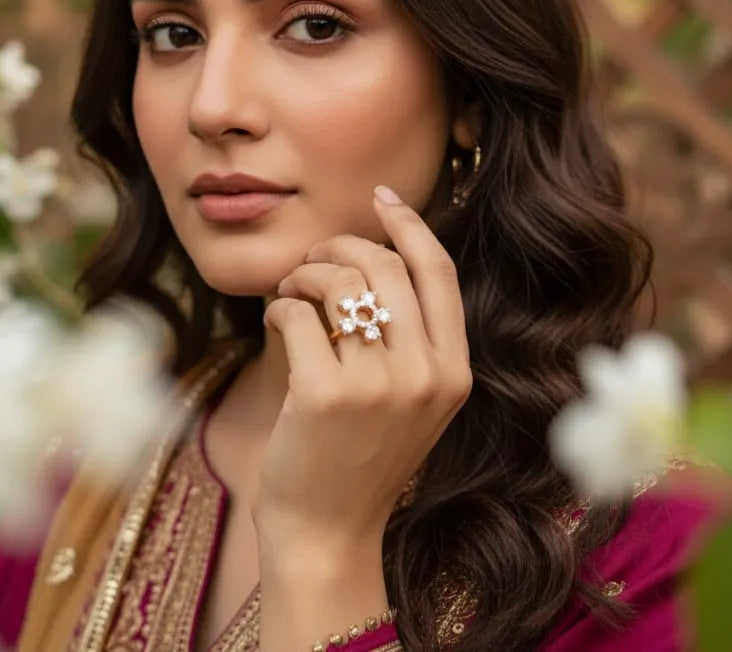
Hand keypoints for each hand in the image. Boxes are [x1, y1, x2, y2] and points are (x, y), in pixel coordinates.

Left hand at [254, 186, 472, 557]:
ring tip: (291, 292)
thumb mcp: (411, 398)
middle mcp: (427, 375)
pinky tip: (275, 322)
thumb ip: (411, 335)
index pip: (438, 271)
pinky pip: (297, 314)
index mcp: (455, 371)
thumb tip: (377, 249)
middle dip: (339, 248)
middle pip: (384, 266)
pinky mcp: (325, 395)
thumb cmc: (361, 454)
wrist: (327, 532)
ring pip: (339, 283)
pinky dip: (278, 306)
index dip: (409, 224)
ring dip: (305, 274)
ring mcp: (378, 387)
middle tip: (312, 262)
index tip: (381, 198)